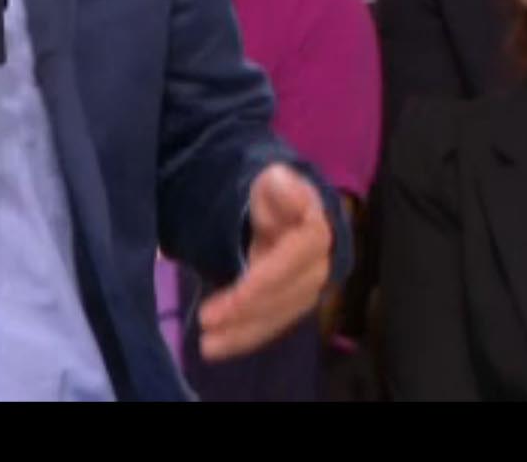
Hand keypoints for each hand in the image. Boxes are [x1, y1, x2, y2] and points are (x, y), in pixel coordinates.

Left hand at [196, 164, 334, 360]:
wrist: (282, 213)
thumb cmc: (276, 195)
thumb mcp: (273, 180)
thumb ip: (279, 183)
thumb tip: (284, 182)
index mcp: (317, 231)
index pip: (297, 258)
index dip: (268, 280)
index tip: (237, 294)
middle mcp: (320, 265)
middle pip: (290, 294)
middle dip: (249, 310)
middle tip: (206, 319)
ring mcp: (308, 288)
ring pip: (281, 315)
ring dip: (245, 333)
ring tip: (207, 345)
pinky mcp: (292, 305)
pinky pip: (272, 324)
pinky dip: (245, 337)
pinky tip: (217, 346)